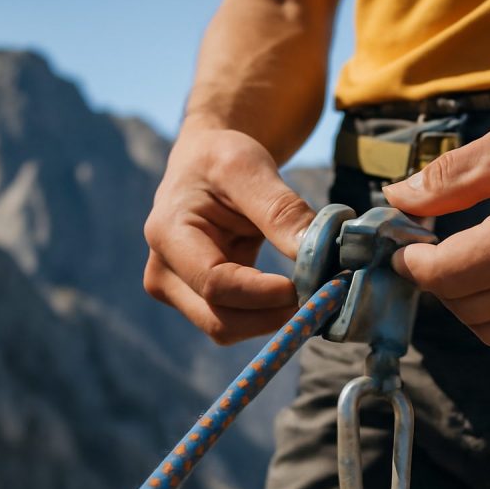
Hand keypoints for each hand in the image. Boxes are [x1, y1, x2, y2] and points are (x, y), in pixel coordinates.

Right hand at [143, 129, 313, 343]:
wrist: (205, 164)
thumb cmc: (221, 159)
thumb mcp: (249, 168)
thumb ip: (281, 210)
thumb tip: (317, 254)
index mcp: (168, 234)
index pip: (215, 283)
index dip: (264, 294)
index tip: (311, 285)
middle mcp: (164, 273)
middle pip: (220, 320)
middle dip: (274, 315)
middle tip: (326, 296)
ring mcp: (180, 294)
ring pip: (230, 330)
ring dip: (276, 319)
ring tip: (315, 291)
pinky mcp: (201, 302)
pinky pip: (240, 322)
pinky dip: (272, 315)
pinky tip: (299, 293)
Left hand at [383, 98, 489, 346]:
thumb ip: (449, 177)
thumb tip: (396, 199)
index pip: (452, 274)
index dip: (414, 264)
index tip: (402, 244)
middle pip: (465, 305)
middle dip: (433, 280)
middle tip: (423, 247)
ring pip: (487, 327)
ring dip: (459, 299)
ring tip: (454, 259)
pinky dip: (488, 308)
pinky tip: (487, 270)